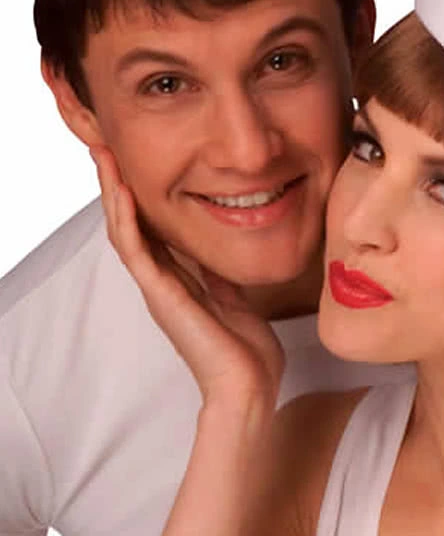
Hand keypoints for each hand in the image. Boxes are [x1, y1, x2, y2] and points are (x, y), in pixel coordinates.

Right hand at [91, 146, 283, 405]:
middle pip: (130, 224)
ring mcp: (158, 289)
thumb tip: (220, 256)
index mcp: (180, 281)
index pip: (151, 229)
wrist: (249, 388)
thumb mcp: (236, 301)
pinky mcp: (162, 296)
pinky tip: (120, 191)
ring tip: (103, 156)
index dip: (139, 195)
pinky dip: (126, 219)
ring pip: (124, 231)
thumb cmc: (247, 353)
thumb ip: (222, 278)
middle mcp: (163, 282)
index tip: (133, 161)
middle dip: (118, 185)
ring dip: (112, 193)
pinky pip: (136, 250)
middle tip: (105, 146)